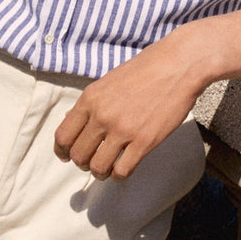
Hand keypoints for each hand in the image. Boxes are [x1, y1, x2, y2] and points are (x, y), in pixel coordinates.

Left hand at [54, 31, 205, 180]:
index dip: (62, 151)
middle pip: (78, 156)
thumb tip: (74, 123)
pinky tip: (124, 167)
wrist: (178, 64)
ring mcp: (123, 130)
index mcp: (91, 98)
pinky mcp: (144, 141)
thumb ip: (92, 103)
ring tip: (108, 167)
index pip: (63, 136)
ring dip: (100, 172)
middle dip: (83, 163)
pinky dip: (119, 175)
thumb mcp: (109, 80)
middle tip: (92, 160)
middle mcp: (102, 115)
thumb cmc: (145, 69)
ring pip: (98, 168)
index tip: (67, 156)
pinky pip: (122, 172)